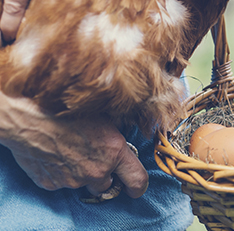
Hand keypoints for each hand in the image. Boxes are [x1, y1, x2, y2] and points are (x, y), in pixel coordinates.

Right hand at [0, 93, 148, 197]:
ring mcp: (73, 180)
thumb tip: (127, 138)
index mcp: (114, 152)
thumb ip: (117, 134)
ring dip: (82, 174)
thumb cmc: (68, 110)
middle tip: (94, 158)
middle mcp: (97, 170)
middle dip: (105, 176)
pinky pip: (62, 182)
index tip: (136, 189)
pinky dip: (61, 173)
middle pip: (108, 185)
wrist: (30, 118)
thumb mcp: (104, 116)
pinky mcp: (52, 184)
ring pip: (83, 184)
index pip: (137, 180)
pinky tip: (55, 155)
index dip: (138, 187)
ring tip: (71, 152)